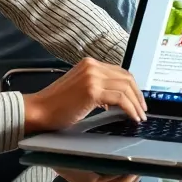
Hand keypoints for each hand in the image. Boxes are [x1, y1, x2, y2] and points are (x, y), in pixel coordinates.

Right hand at [23, 57, 146, 133]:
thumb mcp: (81, 89)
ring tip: (140, 116)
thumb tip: (118, 99)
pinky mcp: (92, 90)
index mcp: (90, 64)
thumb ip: (99, 88)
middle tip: (143, 109)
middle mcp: (92, 66)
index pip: (120, 72)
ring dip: (136, 104)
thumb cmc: (56, 105)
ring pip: (126, 87)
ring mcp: (92, 77)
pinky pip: (120, 98)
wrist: (38, 111)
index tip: (138, 99)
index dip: (132, 86)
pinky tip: (132, 117)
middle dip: (138, 95)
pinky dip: (130, 108)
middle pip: (126, 78)